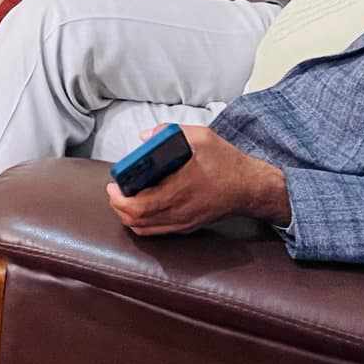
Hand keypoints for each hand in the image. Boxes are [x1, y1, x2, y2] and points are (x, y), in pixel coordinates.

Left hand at [105, 126, 289, 235]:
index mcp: (179, 190)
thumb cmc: (226, 162)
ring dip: (128, 215)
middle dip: (118, 206)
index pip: (139, 206)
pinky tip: (141, 206)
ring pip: (145, 229)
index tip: (113, 184)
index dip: (119, 198)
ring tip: (124, 197)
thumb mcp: (201, 137)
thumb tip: (144, 136)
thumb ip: (170, 132)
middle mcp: (179, 211)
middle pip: (136, 220)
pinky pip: (157, 231)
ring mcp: (183, 222)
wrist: (250, 187)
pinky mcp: (188, 226)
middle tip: (115, 190)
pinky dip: (142, 222)